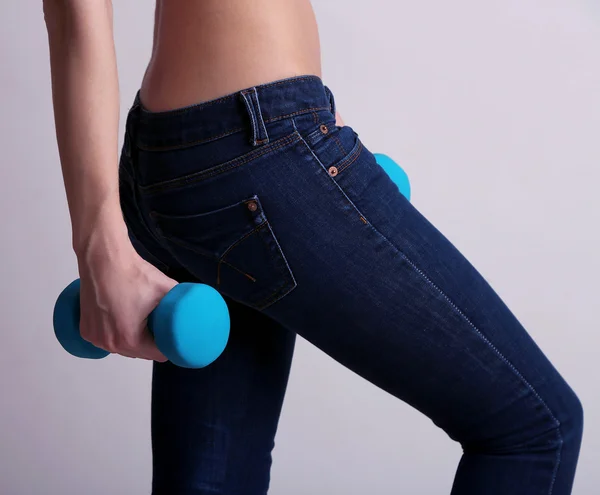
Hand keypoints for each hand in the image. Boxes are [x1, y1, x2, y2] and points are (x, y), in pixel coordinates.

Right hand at [77, 227, 176, 361]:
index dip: (169, 347)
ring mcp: (95, 337)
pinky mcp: (85, 329)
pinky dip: (115, 336)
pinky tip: (124, 328)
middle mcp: (110, 343)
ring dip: (133, 341)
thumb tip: (198, 304)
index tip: (173, 339)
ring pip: (121, 348)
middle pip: (139, 353)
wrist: (103, 258)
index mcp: (130, 339)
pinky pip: (106, 340)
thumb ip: (184, 299)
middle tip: (160, 329)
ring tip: (143, 326)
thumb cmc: (131, 273)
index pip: (157, 354)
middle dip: (151, 344)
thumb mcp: (165, 288)